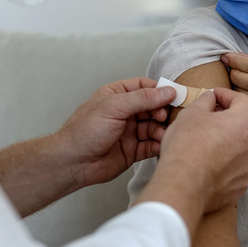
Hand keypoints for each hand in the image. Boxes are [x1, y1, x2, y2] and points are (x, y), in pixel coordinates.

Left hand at [55, 77, 174, 187]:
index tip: (174, 96)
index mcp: (118, 95)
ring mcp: (129, 132)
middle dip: (162, 112)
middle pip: (153, 108)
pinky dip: (157, 145)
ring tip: (161, 135)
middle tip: (165, 118)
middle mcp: (125, 112)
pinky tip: (159, 146)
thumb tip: (167, 91)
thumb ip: (143, 98)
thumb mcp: (114, 106)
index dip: (160, 91)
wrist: (73, 162)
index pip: (145, 87)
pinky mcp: (132, 150)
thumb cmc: (85, 130)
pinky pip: (150, 145)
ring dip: (160, 130)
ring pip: (154, 127)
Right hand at [156, 88, 247, 213]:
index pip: (242, 100)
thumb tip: (210, 99)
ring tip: (208, 140)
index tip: (214, 96)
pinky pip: (239, 165)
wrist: (183, 187)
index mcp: (244, 123)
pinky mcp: (243, 184)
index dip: (226, 94)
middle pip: (245, 123)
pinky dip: (228, 160)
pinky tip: (210, 160)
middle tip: (209, 117)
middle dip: (229, 117)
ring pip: (243, 145)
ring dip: (230, 139)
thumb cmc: (186, 150)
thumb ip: (206, 100)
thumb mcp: (191, 113)